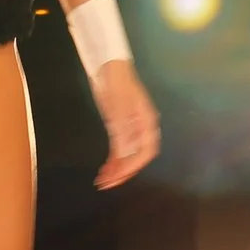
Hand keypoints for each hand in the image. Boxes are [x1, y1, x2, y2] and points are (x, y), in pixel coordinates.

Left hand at [91, 61, 159, 189]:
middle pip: (137, 156)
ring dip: (117, 168)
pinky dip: (112, 160)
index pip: (146, 151)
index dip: (134, 165)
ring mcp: (131, 128)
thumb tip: (124, 156)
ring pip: (127, 155)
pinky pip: (119, 148)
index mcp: (147, 123)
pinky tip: (105, 168)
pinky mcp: (119, 126)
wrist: (108, 66)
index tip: (119, 175)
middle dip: (124, 171)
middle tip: (108, 184)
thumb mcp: (117, 109)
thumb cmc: (116, 84)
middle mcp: (142, 128)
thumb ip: (121, 133)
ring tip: (103, 180)